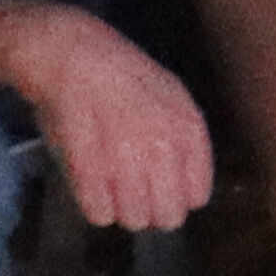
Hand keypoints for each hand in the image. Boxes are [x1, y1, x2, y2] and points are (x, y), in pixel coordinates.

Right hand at [0, 4, 209, 231]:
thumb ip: (186, 139)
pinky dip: (98, 210)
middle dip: (155, 214)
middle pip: (167, 214)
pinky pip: (99, 210)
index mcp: (188, 129)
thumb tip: (189, 184)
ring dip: (126, 214)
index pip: (197, 193)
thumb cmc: (128, 77)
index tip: (172, 199)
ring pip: (135, 217)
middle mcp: (162, 147)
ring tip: (118, 200)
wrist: (78, 57)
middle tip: (143, 206)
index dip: (182, 201)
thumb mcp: (175, 99)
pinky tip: (98, 201)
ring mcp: (124, 157)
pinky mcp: (87, 164)